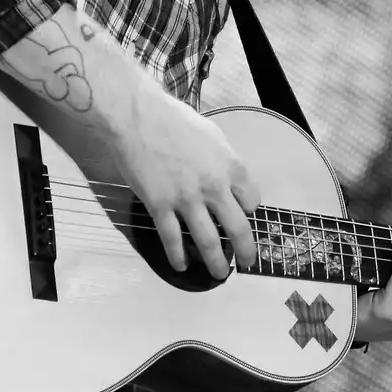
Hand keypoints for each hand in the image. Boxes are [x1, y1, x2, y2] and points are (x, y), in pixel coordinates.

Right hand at [102, 75, 259, 279]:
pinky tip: (182, 265)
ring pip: (207, 241)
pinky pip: (172, 238)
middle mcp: (214, 186)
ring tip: (220, 274)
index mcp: (230, 165)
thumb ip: (223, 162)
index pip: (252, 199)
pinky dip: (177, 256)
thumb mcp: (213, 136)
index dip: (250, 211)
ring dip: (216, 262)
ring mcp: (186, 198)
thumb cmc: (175, 121)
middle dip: (246, 249)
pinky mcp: (160, 205)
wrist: (139, 117)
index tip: (245, 217)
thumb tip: (228, 181)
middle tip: (248, 261)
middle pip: (238, 227)